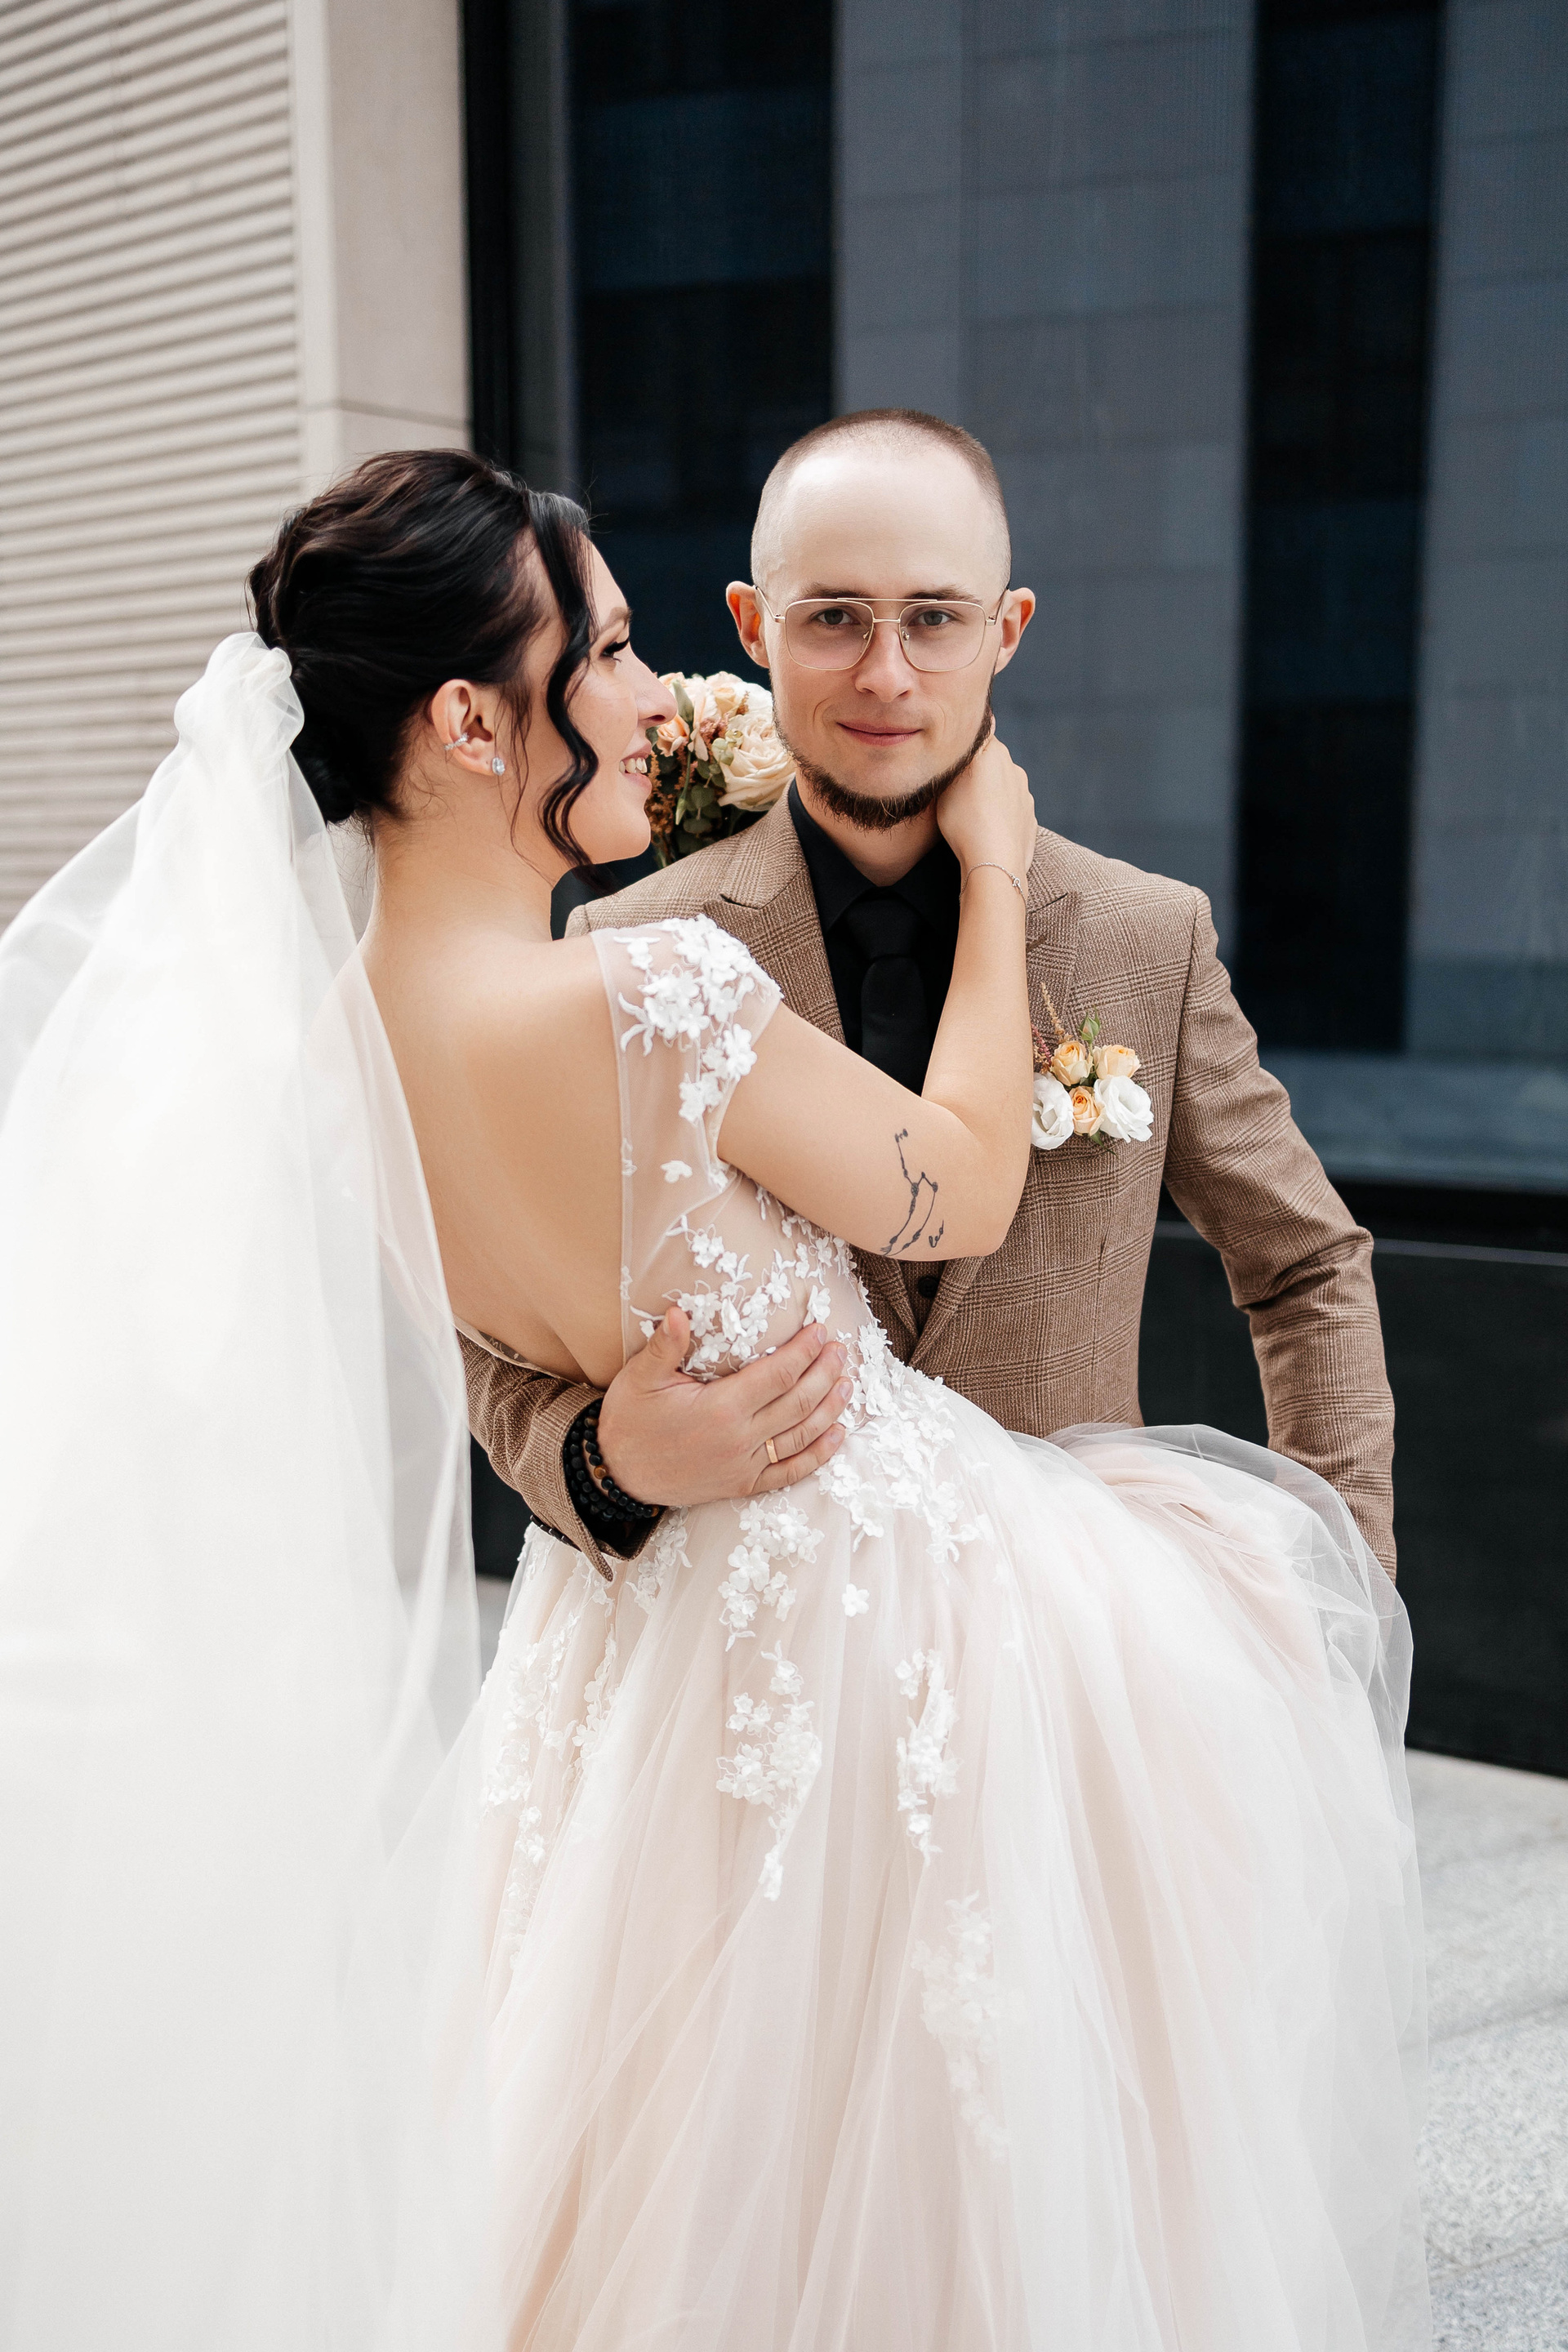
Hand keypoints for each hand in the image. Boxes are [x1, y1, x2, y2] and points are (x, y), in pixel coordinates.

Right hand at [597, 1307, 849, 1505]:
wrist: (616, 1475)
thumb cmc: (629, 1422)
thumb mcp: (639, 1378)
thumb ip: (665, 1346)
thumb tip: (680, 1312)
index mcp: (720, 1409)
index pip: (778, 1375)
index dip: (804, 1352)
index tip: (821, 1332)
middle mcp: (739, 1440)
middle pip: (798, 1403)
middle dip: (824, 1374)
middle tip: (841, 1352)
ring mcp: (743, 1466)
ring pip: (801, 1436)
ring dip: (829, 1409)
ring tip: (847, 1384)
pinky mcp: (742, 1485)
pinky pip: (789, 1472)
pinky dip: (818, 1455)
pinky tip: (836, 1436)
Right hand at [936, 732, 1035, 887]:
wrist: (995, 862)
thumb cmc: (965, 820)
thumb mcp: (949, 781)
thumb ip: (961, 755)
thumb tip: (976, 729)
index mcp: (994, 752)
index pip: (979, 733)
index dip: (964, 744)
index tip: (954, 757)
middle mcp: (1014, 769)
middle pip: (991, 762)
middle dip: (977, 772)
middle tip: (957, 792)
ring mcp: (1025, 795)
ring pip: (1002, 788)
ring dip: (989, 796)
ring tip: (971, 817)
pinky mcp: (1029, 819)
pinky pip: (1010, 811)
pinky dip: (999, 817)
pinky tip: (986, 831)